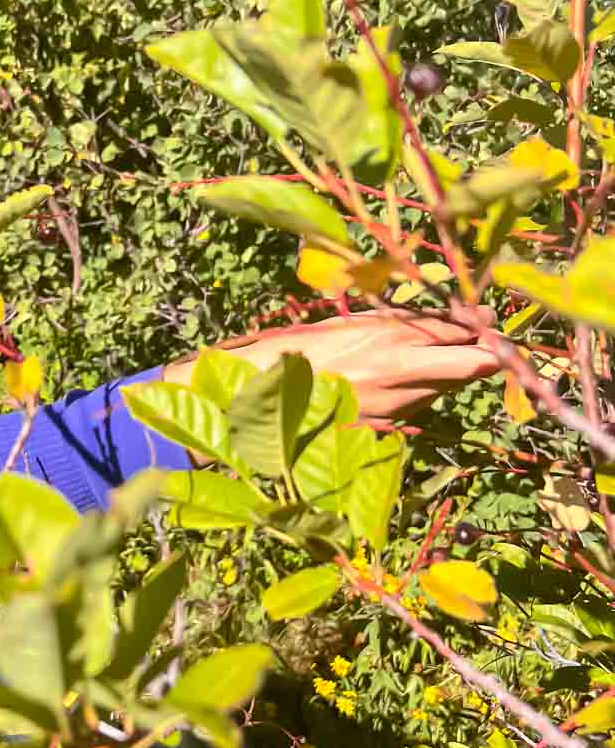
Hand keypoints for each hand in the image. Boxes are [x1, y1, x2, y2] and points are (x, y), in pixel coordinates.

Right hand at [166, 310, 500, 427]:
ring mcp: (394, 405)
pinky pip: (417, 406)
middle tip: (493, 345)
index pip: (456, 330)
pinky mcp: (384, 428)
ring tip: (443, 358)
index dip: (481, 325)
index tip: (490, 319)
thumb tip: (438, 320)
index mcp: (386, 339)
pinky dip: (421, 392)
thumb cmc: (293, 352)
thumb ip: (391, 324)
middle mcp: (398, 373)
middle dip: (488, 354)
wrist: (256, 397)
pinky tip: (403, 383)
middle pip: (473, 365)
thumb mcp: (343, 326)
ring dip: (451, 374)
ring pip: (446, 387)